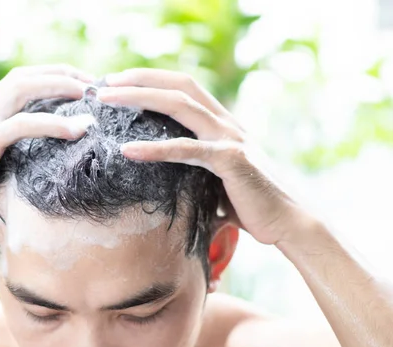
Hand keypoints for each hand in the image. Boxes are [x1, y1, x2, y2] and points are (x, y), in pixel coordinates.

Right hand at [0, 64, 96, 244]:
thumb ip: (14, 164)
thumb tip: (49, 172)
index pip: (18, 83)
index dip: (50, 77)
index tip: (81, 84)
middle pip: (22, 77)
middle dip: (60, 73)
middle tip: (93, 82)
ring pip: (20, 90)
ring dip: (58, 86)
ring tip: (89, 94)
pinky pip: (19, 126)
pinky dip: (51, 123)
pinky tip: (76, 130)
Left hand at [97, 68, 308, 245]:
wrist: (288, 221)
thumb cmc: (251, 203)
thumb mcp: (218, 178)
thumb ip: (196, 169)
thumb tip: (167, 181)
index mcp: (221, 124)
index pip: (184, 88)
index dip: (152, 80)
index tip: (119, 82)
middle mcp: (226, 123)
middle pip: (178, 87)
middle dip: (139, 79)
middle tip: (103, 83)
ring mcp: (229, 139)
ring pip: (180, 106)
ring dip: (139, 99)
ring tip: (106, 99)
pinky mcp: (231, 161)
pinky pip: (187, 150)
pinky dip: (154, 149)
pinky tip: (127, 150)